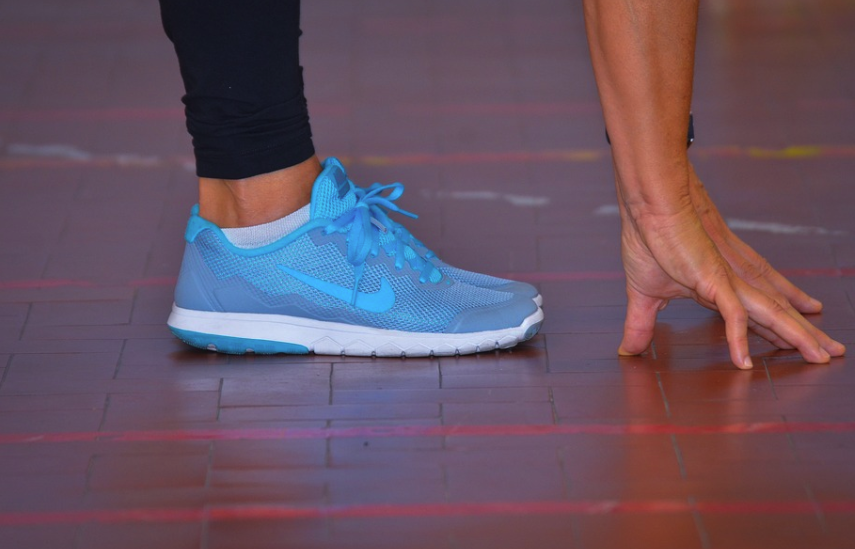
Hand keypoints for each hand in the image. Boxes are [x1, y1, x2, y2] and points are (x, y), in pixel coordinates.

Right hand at [616, 185, 844, 368]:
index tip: (796, 343)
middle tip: (833, 353)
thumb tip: (626, 351)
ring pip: (770, 314)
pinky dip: (738, 340)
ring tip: (822, 356)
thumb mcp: (643, 295)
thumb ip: (640, 325)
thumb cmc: (647, 241)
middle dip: (804, 334)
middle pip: (776, 313)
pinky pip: (731, 317)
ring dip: (797, 336)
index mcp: (720, 284)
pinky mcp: (713, 281)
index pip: (756, 311)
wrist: (650, 208)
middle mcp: (733, 283)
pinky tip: (743, 363)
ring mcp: (727, 282)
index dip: (777, 328)